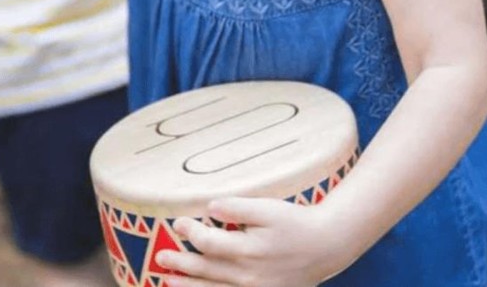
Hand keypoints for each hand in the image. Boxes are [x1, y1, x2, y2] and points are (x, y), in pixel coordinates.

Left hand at [156, 197, 347, 286]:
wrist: (325, 246)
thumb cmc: (295, 223)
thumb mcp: (268, 209)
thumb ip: (238, 208)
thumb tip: (210, 207)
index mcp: (248, 249)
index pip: (208, 243)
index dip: (190, 232)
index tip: (178, 223)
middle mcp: (249, 274)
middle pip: (206, 269)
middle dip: (180, 263)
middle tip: (161, 256)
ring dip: (188, 285)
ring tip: (167, 281)